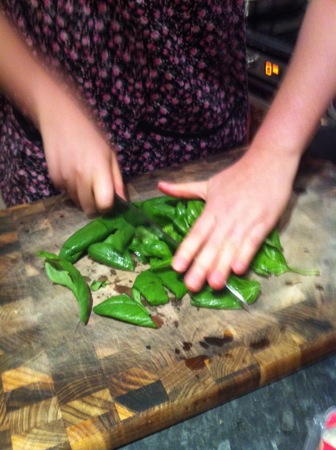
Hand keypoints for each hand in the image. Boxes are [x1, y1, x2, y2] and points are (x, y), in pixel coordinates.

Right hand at [39, 90, 124, 215]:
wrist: (61, 118)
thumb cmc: (91, 134)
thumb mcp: (110, 154)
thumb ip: (117, 179)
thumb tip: (123, 200)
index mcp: (99, 170)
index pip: (104, 203)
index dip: (107, 206)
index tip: (109, 201)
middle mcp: (81, 177)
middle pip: (89, 208)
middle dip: (95, 207)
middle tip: (98, 196)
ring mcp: (66, 178)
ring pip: (77, 202)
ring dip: (83, 197)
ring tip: (85, 180)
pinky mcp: (54, 178)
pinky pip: (66, 193)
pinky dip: (71, 189)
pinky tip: (73, 173)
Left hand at [158, 147, 299, 290]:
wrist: (269, 160)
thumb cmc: (237, 175)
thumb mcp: (208, 183)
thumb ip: (183, 189)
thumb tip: (160, 186)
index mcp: (212, 209)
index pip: (196, 233)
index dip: (186, 250)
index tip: (177, 267)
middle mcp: (226, 217)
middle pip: (211, 245)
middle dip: (201, 266)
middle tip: (191, 286)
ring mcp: (245, 220)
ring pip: (230, 246)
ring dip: (222, 266)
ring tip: (214, 284)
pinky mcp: (264, 222)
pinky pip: (253, 241)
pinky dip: (246, 254)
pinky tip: (238, 269)